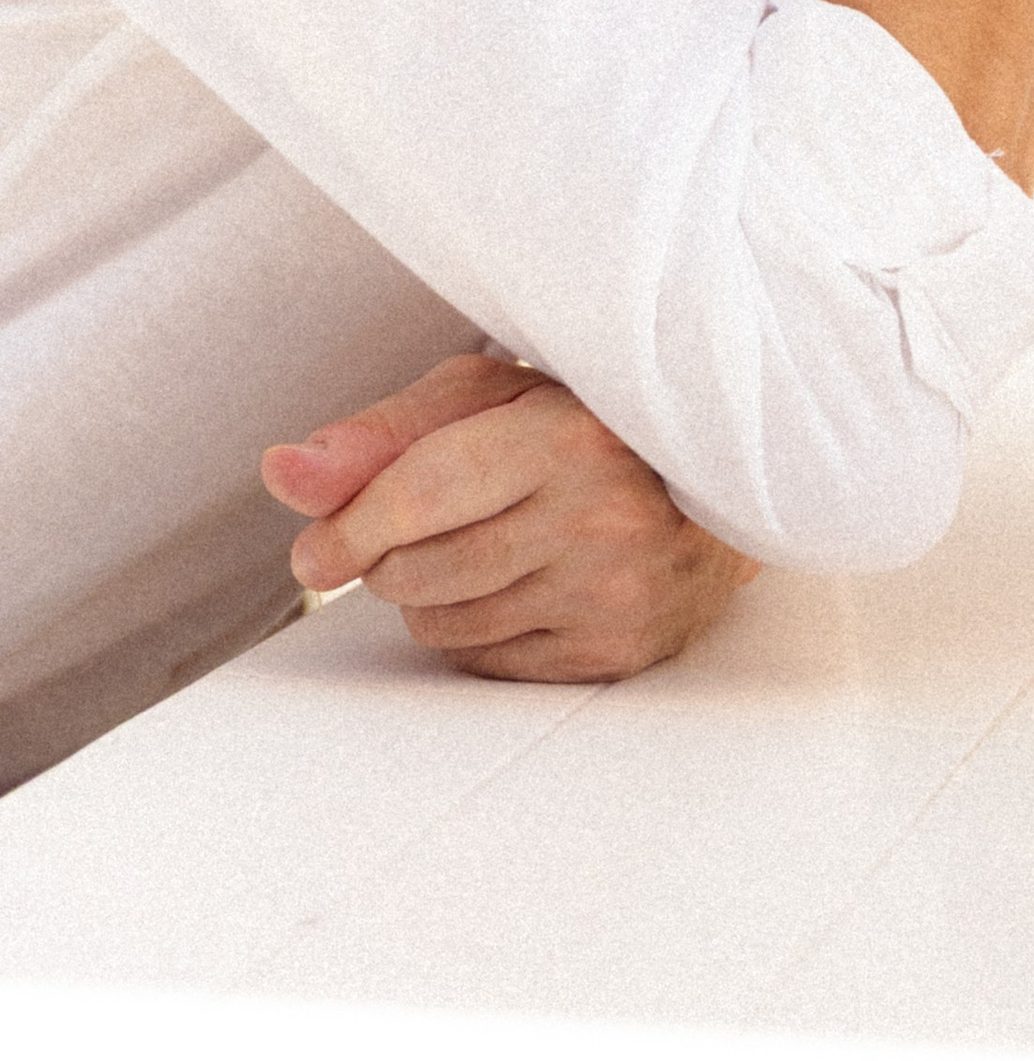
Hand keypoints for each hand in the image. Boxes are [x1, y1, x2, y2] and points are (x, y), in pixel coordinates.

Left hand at [261, 351, 754, 684]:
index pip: (420, 495)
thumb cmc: (588, 424)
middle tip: (435, 520)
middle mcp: (598, 516)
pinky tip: (519, 583)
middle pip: (417, 573)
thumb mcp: (491, 397)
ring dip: (431, 595)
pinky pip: (484, 663)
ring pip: (440, 626)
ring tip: (486, 542)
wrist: (724, 482)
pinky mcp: (616, 652)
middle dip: (394, 556)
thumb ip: (384, 435)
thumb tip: (283, 474)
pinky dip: (474, 630)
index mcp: (568, 434)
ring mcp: (612, 592)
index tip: (317, 550)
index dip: (349, 527)